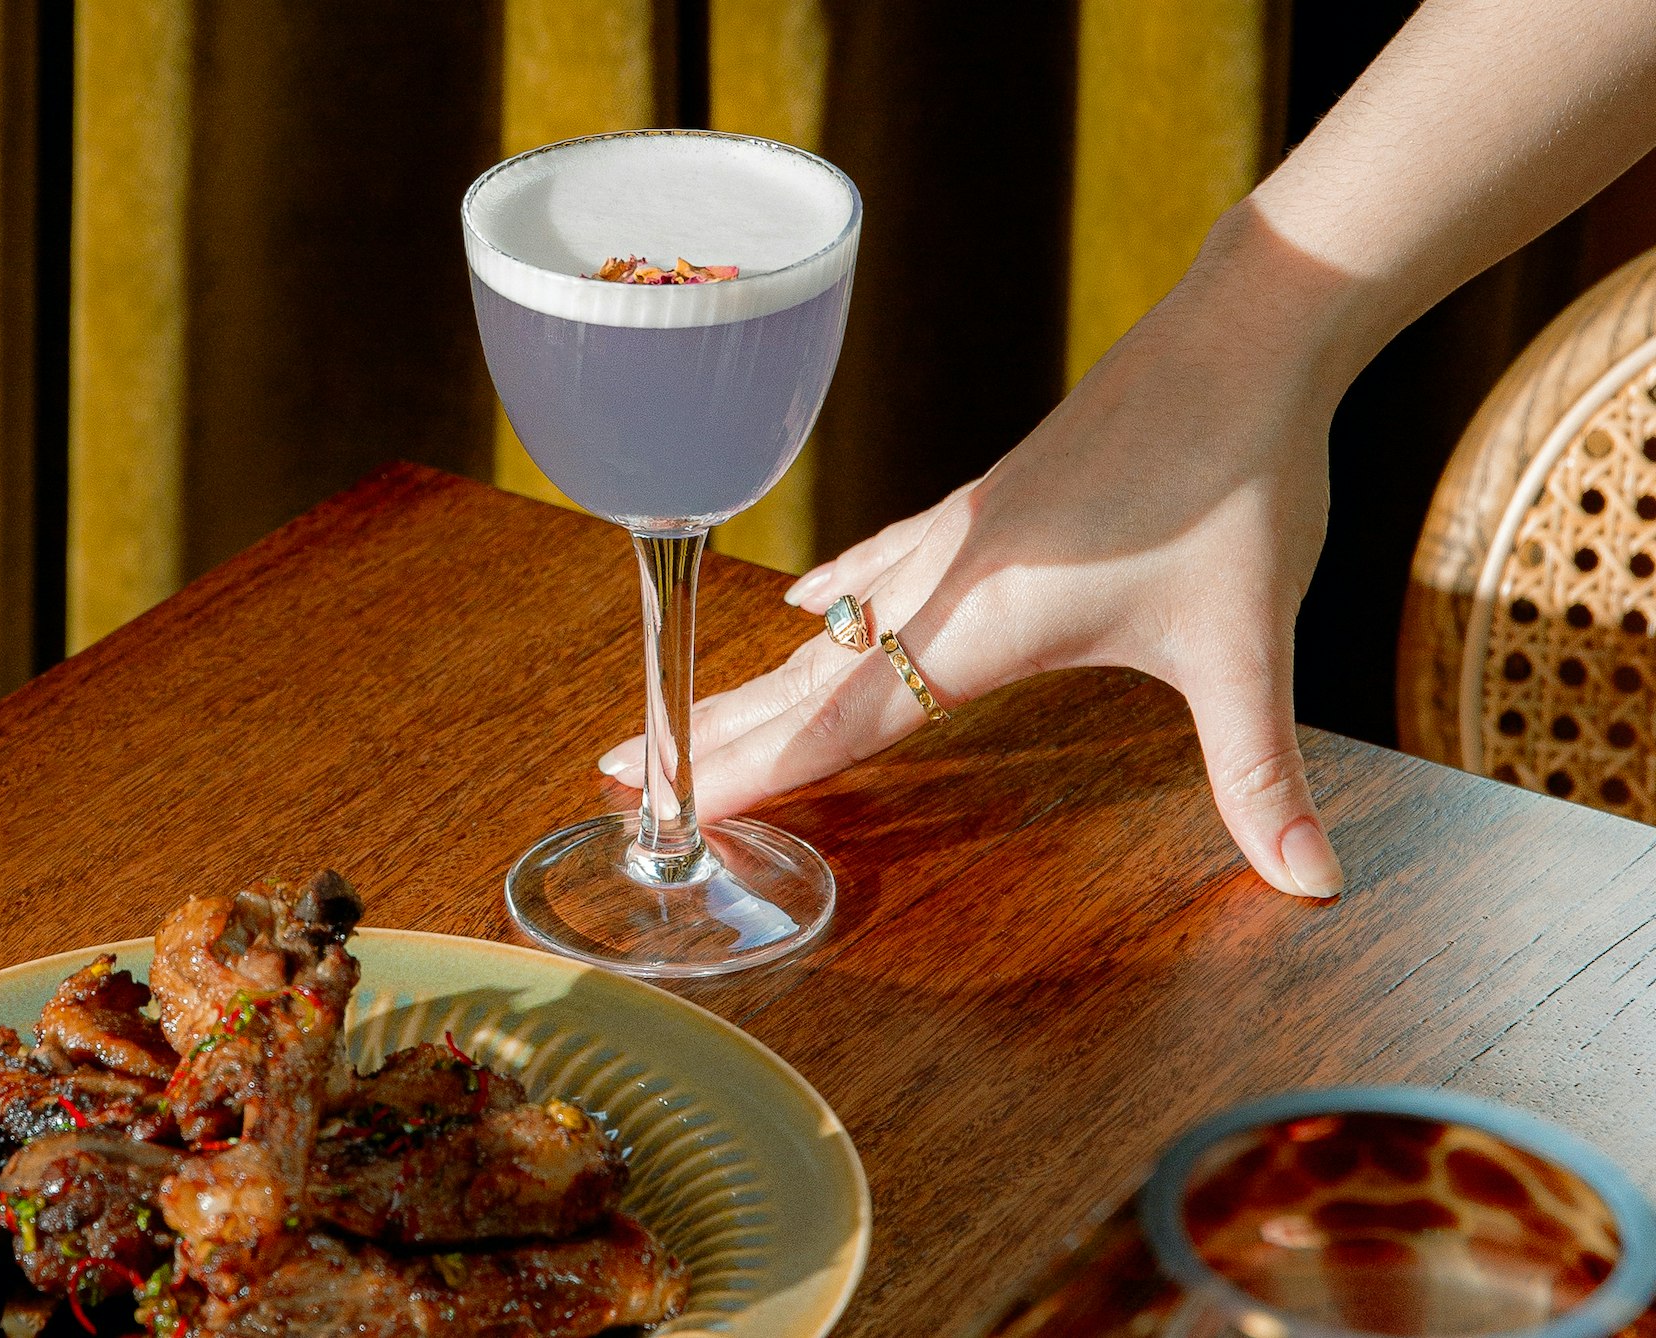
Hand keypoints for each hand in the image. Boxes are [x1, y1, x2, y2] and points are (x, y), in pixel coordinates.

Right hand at [600, 210, 1348, 898]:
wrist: (1244, 337)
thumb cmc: (1238, 483)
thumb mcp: (1249, 645)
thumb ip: (1261, 776)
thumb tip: (1312, 887)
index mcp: (983, 620)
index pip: (843, 717)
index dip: (756, 769)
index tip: (677, 801)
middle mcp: (947, 577)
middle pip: (806, 673)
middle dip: (716, 730)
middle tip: (621, 766)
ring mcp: (959, 535)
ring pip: (829, 624)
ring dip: (758, 676)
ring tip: (692, 713)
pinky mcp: (985, 505)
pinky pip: (879, 566)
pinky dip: (832, 601)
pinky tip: (809, 603)